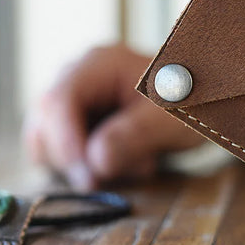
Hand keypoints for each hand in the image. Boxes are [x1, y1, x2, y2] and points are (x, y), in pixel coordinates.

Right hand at [24, 44, 202, 188]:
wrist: (201, 99)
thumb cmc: (188, 99)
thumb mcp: (169, 118)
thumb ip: (134, 135)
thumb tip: (96, 160)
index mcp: (96, 64)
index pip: (58, 102)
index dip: (65, 143)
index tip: (87, 177)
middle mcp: (74, 78)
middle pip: (43, 124)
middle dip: (73, 159)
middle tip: (109, 180)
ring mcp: (70, 102)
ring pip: (45, 144)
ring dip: (82, 166)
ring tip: (133, 163)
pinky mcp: (73, 124)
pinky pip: (61, 154)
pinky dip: (88, 168)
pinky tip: (126, 162)